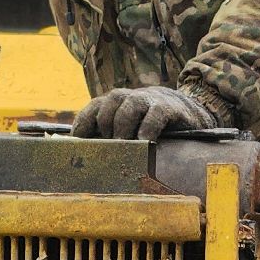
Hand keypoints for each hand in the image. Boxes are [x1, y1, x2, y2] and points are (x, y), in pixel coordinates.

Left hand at [72, 86, 217, 140]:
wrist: (182, 109)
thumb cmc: (145, 124)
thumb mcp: (126, 128)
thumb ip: (108, 138)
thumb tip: (86, 160)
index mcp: (110, 104)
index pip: (90, 111)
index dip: (82, 128)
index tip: (77, 147)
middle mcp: (125, 98)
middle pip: (107, 108)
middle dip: (104, 129)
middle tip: (105, 151)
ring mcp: (145, 100)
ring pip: (129, 107)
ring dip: (123, 128)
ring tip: (123, 148)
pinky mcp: (165, 107)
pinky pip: (154, 115)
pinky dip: (147, 129)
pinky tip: (145, 143)